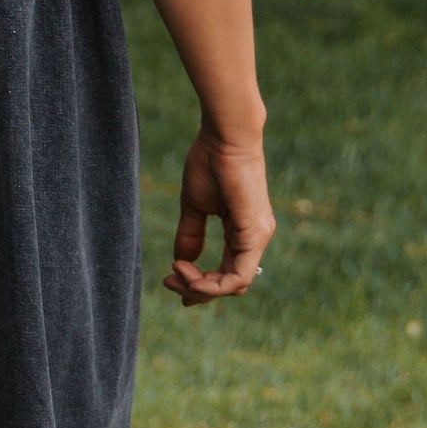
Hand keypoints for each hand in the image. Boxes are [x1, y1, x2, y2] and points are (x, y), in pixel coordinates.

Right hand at [165, 127, 274, 306]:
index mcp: (242, 232)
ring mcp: (258, 238)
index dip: (200, 284)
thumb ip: (190, 235)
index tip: (171, 278)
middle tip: (169, 281)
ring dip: (202, 288)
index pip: (227, 273)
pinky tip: (189, 271)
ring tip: (176, 274)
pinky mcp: (255, 234)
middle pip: (230, 285)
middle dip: (197, 290)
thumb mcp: (195, 206)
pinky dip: (213, 283)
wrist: (224, 137)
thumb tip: (182, 260)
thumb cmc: (210, 163)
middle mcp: (254, 239)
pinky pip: (238, 276)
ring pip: (235, 285)